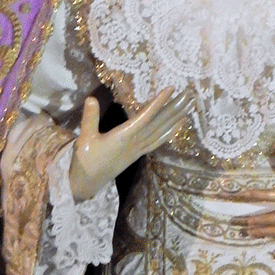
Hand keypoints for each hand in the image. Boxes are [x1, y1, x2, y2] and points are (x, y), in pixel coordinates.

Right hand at [69, 87, 192, 201]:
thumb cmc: (85, 160)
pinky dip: (168, 133)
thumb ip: (89, 118)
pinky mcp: (137, 155)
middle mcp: (135, 143)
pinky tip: (176, 127)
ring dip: (174, 119)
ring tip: (188, 107)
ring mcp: (138, 150)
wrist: (86, 184)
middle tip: (189, 95)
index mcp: (124, 137)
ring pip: (160, 132)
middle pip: (158, 124)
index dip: (158, 103)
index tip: (171, 89)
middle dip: (174, 109)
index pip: (145, 117)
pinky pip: (157, 142)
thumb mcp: (85, 139)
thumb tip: (91, 98)